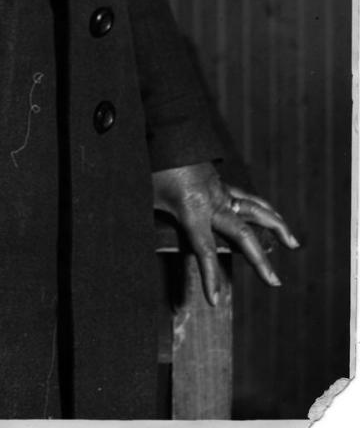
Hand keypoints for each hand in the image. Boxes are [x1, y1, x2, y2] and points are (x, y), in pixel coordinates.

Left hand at [152, 161, 299, 305]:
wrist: (167, 133)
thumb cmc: (154, 168)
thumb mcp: (148, 197)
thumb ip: (153, 219)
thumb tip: (140, 237)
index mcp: (193, 210)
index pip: (205, 250)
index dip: (211, 276)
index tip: (216, 299)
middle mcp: (213, 202)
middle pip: (243, 234)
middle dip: (260, 260)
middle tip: (274, 282)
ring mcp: (221, 191)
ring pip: (256, 210)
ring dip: (277, 227)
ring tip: (293, 244)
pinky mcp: (223, 183)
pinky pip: (248, 198)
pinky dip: (264, 208)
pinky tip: (273, 217)